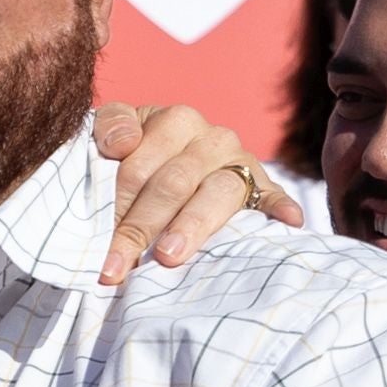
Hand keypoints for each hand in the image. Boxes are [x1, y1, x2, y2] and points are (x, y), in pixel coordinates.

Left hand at [92, 101, 304, 280]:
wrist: (178, 157)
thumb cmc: (136, 152)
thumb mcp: (114, 130)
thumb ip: (109, 127)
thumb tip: (121, 144)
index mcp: (174, 120)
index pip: (138, 168)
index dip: (114, 208)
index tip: (97, 247)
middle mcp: (212, 138)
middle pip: (173, 184)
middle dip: (141, 228)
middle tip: (120, 266)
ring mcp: (240, 162)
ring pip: (216, 193)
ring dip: (191, 227)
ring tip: (168, 256)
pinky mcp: (263, 186)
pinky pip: (273, 196)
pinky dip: (280, 208)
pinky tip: (288, 223)